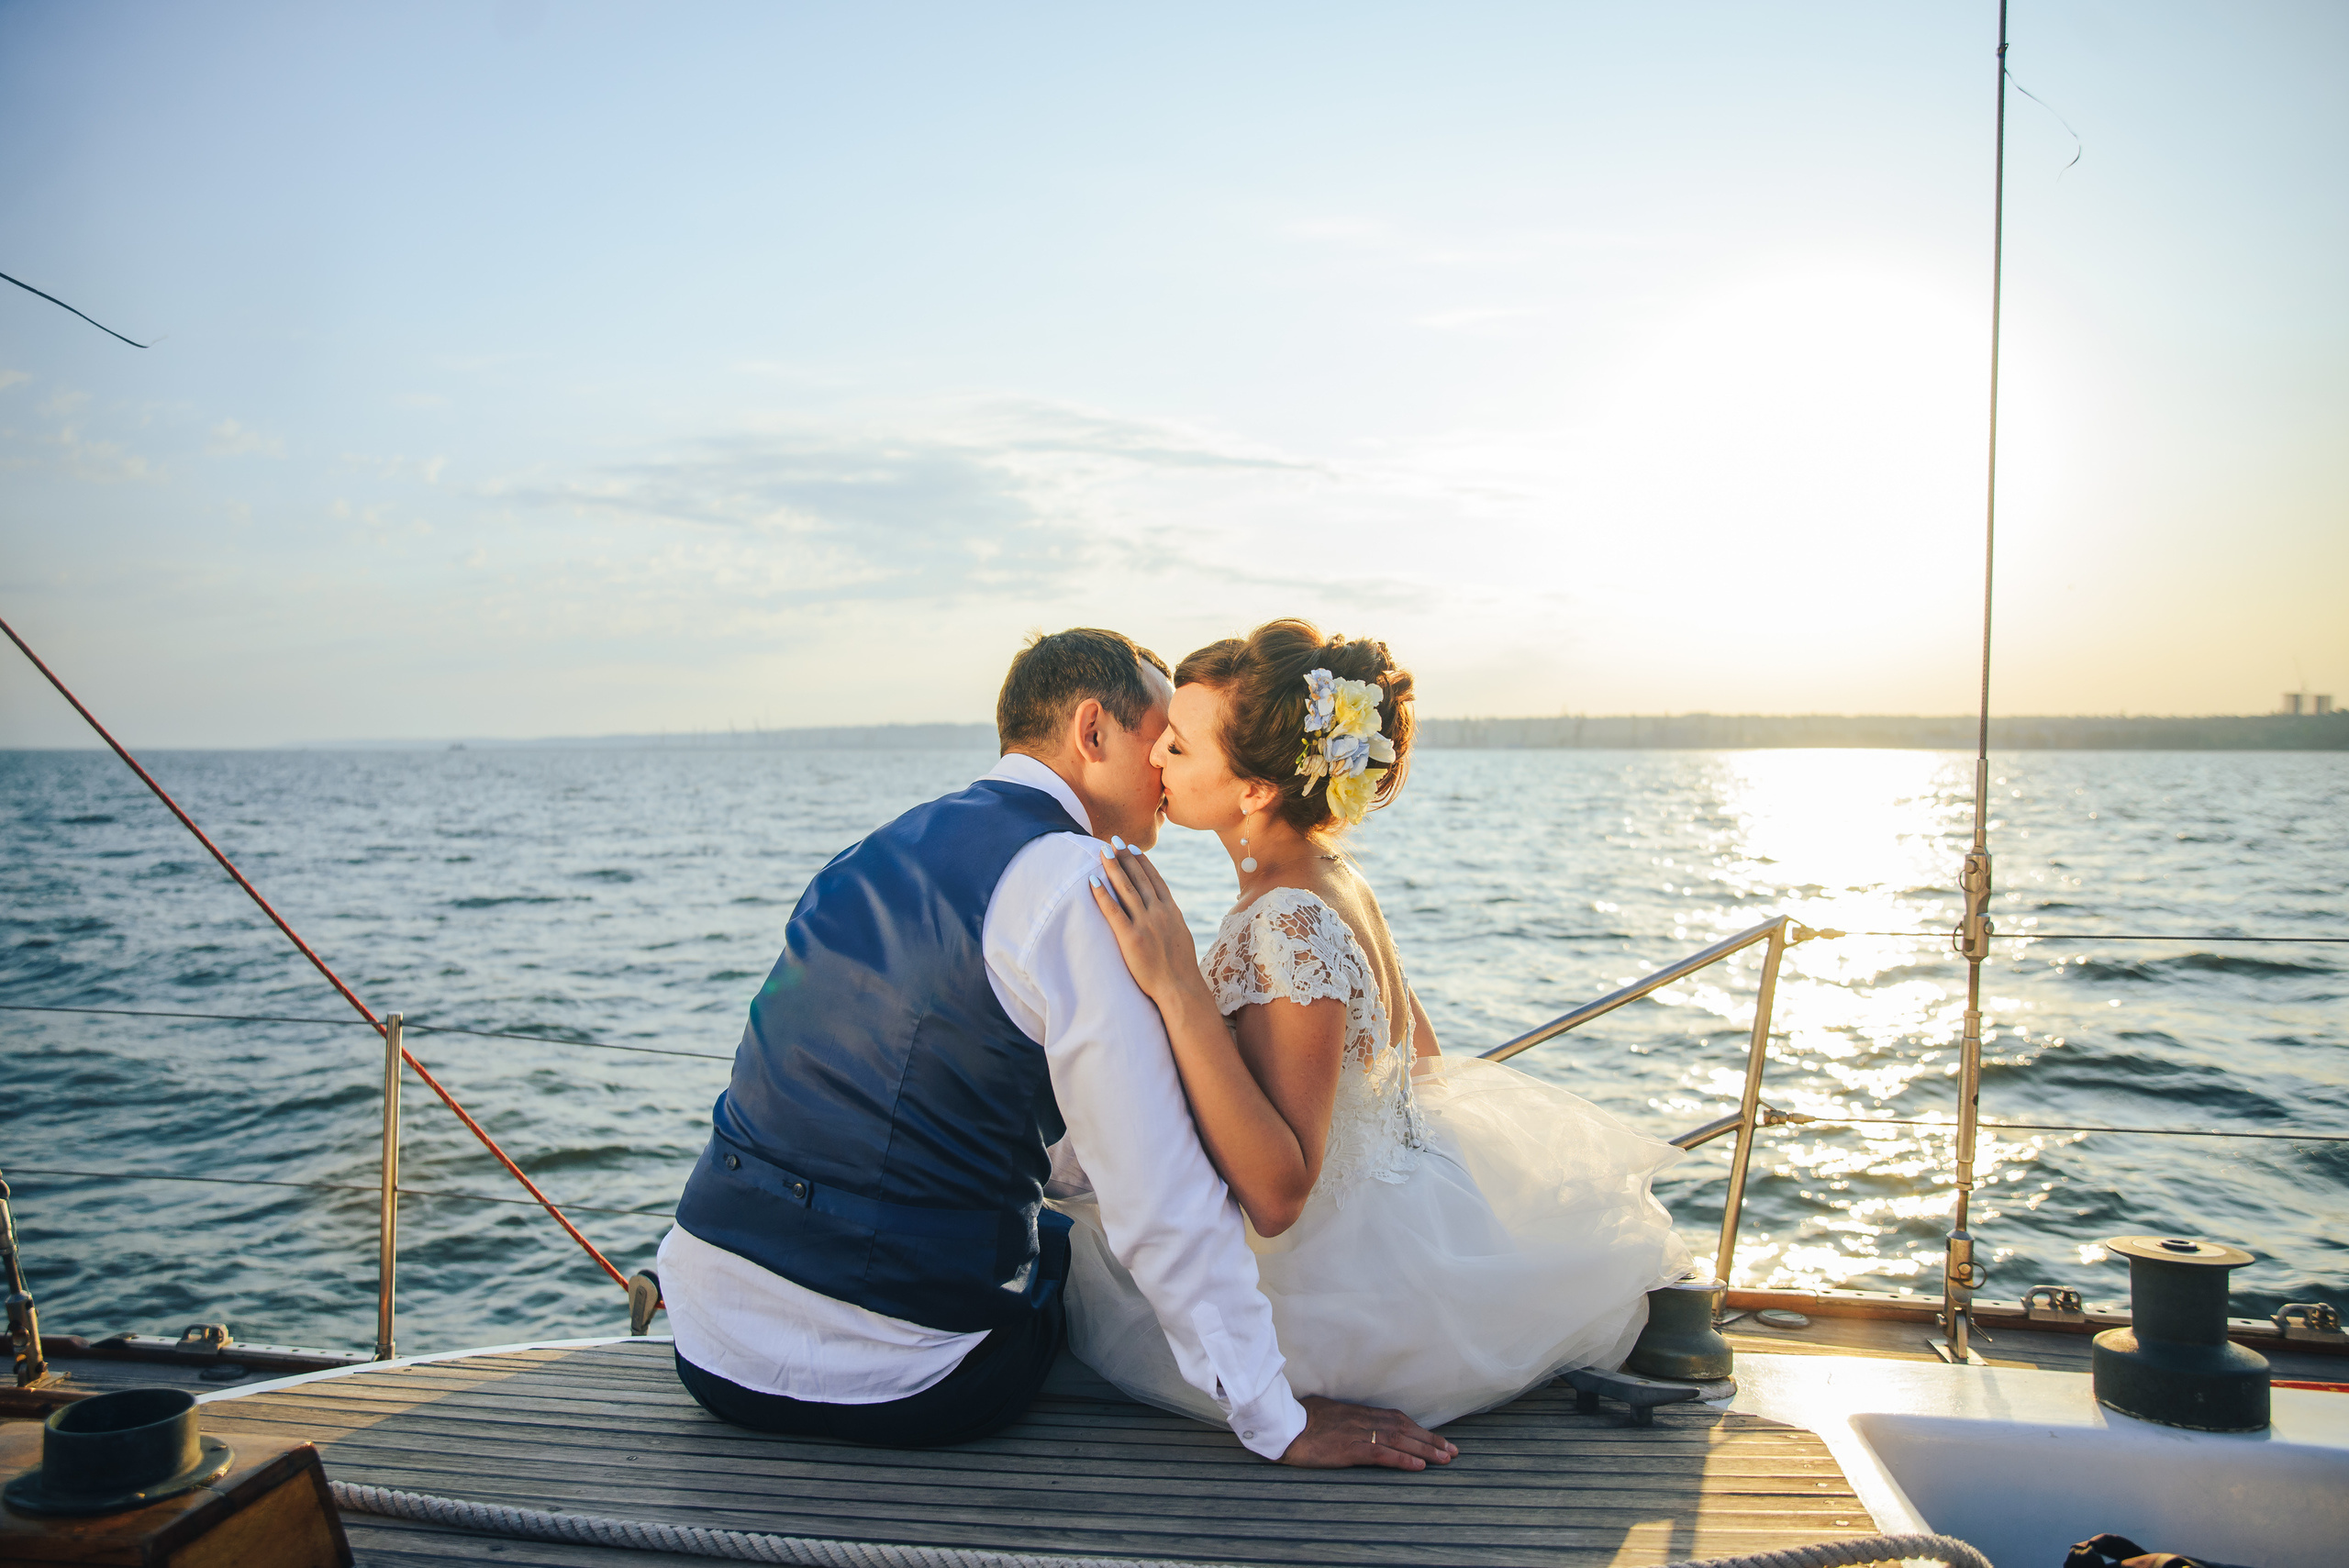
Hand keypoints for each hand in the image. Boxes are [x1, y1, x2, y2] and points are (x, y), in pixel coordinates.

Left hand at [1087, 843, 1202, 1005]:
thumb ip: (1170, 921)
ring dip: (1113, 867)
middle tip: (1113, 840)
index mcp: (1171, 911)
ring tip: (1103, 851)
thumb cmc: (1180, 969)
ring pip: (1126, 889)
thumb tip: (1163, 912)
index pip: (1155, 879)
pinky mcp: (1131, 937)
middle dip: (1125, 858)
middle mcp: (1159, 912)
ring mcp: (1145, 924)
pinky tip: (1092, 880)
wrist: (1181, 988)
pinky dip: (1102, 893)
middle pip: (1139, 878)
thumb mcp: (1180, 937)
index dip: (1142, 862)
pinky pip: (1113, 911)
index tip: (1133, 848)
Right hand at [1278, 1395, 1456, 1469]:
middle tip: (1454, 1451)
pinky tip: (1417, 1466)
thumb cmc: (1301, 1418)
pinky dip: (1401, 1459)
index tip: (1438, 1438)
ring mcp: (1357, 1434)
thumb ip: (1343, 1415)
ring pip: (1399, 1440)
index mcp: (1359, 1412)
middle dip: (1431, 1440)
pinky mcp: (1349, 1449)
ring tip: (1445, 1458)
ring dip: (1425, 1449)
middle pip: (1405, 1428)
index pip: (1397, 1419)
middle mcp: (1363, 1420)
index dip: (1420, 1429)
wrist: (1283, 1425)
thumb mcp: (1326, 1410)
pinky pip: (1380, 1454)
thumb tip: (1348, 1418)